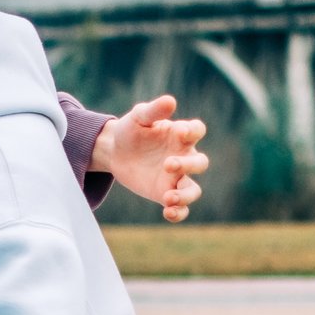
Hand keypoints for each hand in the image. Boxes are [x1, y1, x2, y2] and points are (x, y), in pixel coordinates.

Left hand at [92, 95, 209, 221]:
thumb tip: (170, 101)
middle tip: (167, 164)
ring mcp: (176, 177)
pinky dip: (178, 213)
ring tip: (169, 197)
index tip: (180, 132)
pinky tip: (168, 212)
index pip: (197, 131)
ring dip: (185, 195)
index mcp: (181, 134)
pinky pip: (180, 207)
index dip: (193, 132)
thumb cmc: (131, 130)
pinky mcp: (165, 193)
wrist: (114, 151)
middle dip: (188, 165)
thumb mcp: (138, 117)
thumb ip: (153, 110)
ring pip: (193, 190)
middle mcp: (184, 156)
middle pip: (200, 163)